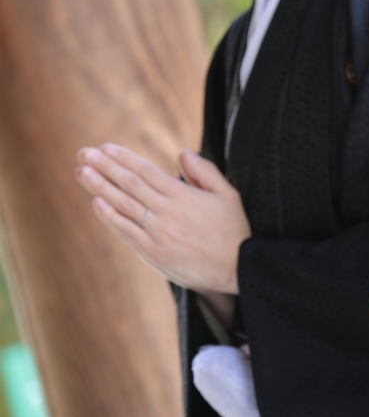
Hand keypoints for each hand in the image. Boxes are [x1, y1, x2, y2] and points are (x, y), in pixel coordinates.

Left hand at [75, 144, 250, 293]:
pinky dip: (109, 216)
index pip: (146, 171)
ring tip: (82, 172)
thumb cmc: (234, 230)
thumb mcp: (229, 194)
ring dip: (99, 187)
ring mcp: (158, 233)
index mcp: (184, 196)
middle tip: (84, 154)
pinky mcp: (153, 252)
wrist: (238, 268)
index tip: (105, 148)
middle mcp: (167, 212)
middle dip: (104, 166)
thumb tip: (182, 153)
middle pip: (129, 184)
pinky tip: (97, 203)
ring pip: (122, 205)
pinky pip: (125, 230)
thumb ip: (205, 171)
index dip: (123, 158)